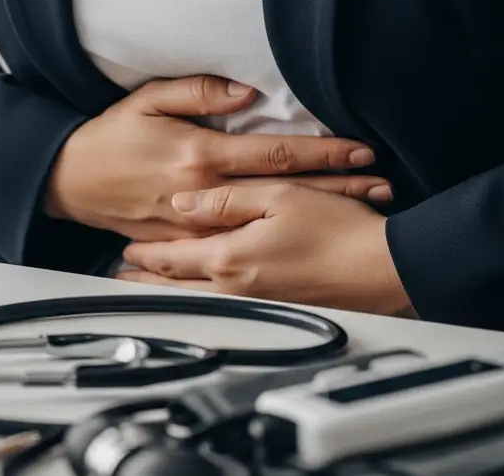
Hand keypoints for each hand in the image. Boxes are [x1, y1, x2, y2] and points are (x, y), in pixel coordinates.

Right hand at [45, 75, 393, 242]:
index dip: (322, 153)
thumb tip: (249, 94)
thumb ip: (200, 93)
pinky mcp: (187, 245)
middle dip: (337, 189)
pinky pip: (239, 248)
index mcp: (199, 157)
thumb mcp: (148, 101)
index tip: (360, 151)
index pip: (275, 154)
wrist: (71, 182)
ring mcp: (197, 227)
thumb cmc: (110, 139)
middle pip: (284, 192)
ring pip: (270, 225)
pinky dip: (277, 244)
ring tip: (360, 214)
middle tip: (381, 187)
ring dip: (317, 217)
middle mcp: (203, 196)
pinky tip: (307, 243)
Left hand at [120, 184, 414, 315]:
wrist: (380, 266)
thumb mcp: (277, 195)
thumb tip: (184, 203)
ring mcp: (255, 302)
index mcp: (229, 256)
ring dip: (169, 295)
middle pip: (177, 285)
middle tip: (122, 277)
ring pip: (197, 302)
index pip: (171, 257)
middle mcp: (236, 286)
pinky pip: (224, 308)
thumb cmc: (337, 228)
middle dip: (147, 280)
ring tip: (149, 291)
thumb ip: (225, 199)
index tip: (125, 251)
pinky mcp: (275, 308)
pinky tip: (199, 299)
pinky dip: (200, 304)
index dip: (144, 254)